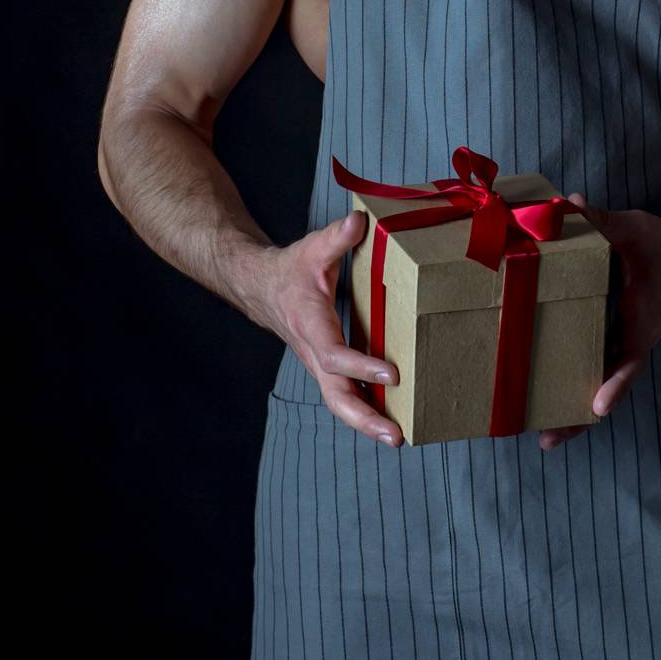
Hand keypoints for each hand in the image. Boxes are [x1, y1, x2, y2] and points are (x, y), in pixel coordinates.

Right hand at [259, 209, 403, 446]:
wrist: (261, 288)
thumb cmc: (290, 270)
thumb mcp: (312, 249)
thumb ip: (337, 237)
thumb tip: (360, 221)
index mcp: (311, 326)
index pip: (335, 354)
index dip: (362, 366)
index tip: (393, 374)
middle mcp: (314, 353)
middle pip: (336, 395)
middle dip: (365, 418)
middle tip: (396, 436)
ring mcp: (319, 365)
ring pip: (340, 401)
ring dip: (367, 423)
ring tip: (399, 438)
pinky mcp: (326, 368)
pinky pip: (345, 394)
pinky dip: (365, 410)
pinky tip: (390, 419)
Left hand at [539, 192, 660, 450]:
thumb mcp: (637, 230)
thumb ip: (603, 220)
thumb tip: (569, 203)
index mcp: (639, 323)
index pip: (630, 361)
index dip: (615, 385)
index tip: (597, 408)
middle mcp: (630, 343)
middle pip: (605, 389)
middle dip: (578, 417)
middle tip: (544, 441)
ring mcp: (622, 345)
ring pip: (597, 384)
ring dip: (572, 408)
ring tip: (538, 433)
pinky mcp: (614, 339)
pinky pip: (593, 365)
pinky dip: (573, 379)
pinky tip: (543, 390)